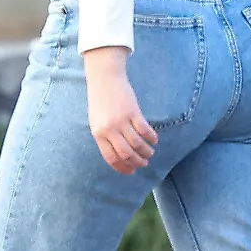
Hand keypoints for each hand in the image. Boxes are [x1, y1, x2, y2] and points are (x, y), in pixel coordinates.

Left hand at [84, 47, 157, 174]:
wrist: (104, 80)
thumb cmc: (100, 102)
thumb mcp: (97, 122)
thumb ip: (105, 137)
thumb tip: (119, 156)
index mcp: (98, 134)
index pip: (111, 157)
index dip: (122, 167)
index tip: (131, 171)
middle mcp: (109, 129)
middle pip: (125, 154)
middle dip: (136, 162)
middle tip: (144, 164)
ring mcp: (121, 121)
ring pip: (137, 144)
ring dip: (146, 152)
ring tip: (150, 153)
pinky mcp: (133, 112)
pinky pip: (144, 130)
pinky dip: (151, 138)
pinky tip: (154, 140)